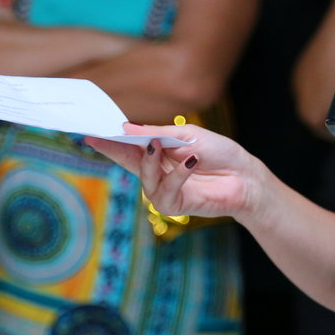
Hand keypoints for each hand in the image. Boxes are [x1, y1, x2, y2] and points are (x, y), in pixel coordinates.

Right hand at [86, 123, 255, 219]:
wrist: (244, 176)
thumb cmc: (219, 152)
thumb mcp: (188, 135)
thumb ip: (158, 134)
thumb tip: (125, 128)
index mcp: (158, 153)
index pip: (128, 147)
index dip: (109, 141)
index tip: (90, 132)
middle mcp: (156, 172)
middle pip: (128, 161)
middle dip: (113, 150)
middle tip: (99, 137)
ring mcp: (163, 190)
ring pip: (145, 177)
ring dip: (151, 160)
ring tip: (158, 144)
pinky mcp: (174, 206)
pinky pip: (166, 191)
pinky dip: (178, 174)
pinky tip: (191, 160)